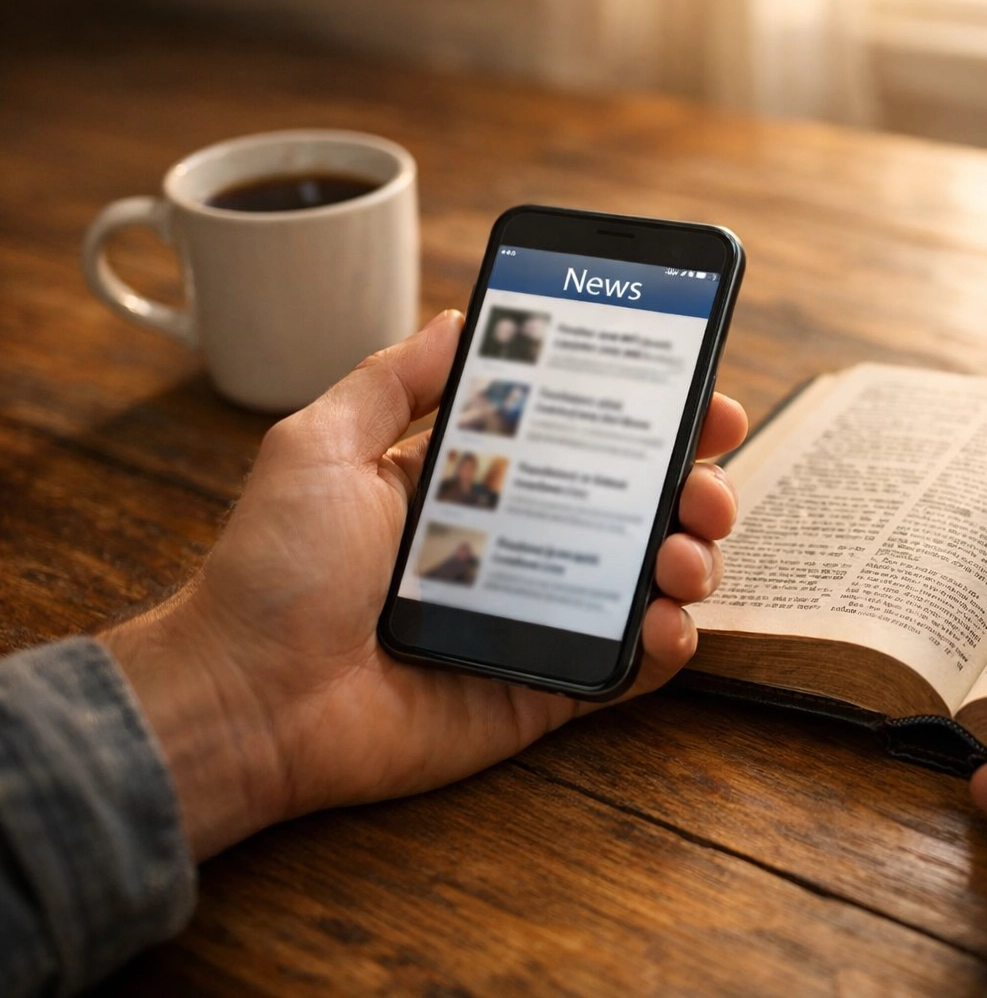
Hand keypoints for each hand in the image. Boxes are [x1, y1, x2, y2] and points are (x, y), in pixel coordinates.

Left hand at [102, 310, 748, 860]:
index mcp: (475, 484)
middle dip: (694, 485)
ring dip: (692, 557)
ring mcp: (538, 617)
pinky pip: (627, 668)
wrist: (247, 700)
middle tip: (707, 480)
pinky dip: (667, 645)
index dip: (648, 417)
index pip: (583, 440)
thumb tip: (459, 317)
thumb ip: (392, 380)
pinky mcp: (546, 688)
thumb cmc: (273, 571)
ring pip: (649, 582)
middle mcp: (519, 546)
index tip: (697, 395)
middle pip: (636, 507)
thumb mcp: (322, 445)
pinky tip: (667, 620)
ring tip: (685, 550)